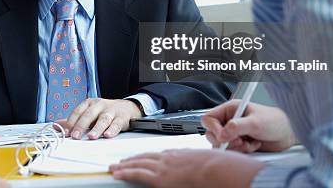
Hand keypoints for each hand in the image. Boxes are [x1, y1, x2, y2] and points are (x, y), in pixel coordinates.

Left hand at [57, 98, 142, 139]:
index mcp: (89, 103)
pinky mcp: (121, 117)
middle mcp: (99, 105)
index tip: (65, 133)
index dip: (71, 122)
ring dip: (97, 128)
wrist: (127, 108)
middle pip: (89, 115)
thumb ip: (73, 120)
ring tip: (91, 137)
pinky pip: (116, 124)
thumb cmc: (104, 112)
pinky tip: (108, 135)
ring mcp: (111, 111)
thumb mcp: (89, 113)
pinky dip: (112, 130)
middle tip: (75, 136)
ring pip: (103, 119)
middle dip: (81, 126)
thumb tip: (56, 126)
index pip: (78, 111)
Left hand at [110, 148, 263, 187]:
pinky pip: (137, 173)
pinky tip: (117, 173)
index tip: (145, 158)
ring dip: (125, 164)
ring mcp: (163, 167)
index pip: (161, 155)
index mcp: (181, 154)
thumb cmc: (216, 168)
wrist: (215, 169)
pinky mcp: (159, 178)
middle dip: (134, 158)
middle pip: (146, 156)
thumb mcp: (209, 162)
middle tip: (123, 160)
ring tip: (116, 167)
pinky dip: (126, 172)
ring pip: (139, 163)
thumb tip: (206, 168)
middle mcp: (169, 158)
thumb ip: (202, 164)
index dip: (151, 157)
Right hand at [202, 100, 295, 152]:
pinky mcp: (239, 144)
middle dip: (225, 141)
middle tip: (238, 141)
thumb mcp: (255, 122)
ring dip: (235, 148)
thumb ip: (237, 127)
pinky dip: (242, 152)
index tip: (223, 136)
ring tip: (248, 144)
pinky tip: (253, 146)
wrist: (287, 134)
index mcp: (230, 110)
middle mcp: (229, 121)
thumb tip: (222, 134)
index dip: (213, 128)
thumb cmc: (274, 121)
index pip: (209, 118)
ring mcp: (234, 134)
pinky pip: (233, 152)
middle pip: (212, 134)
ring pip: (222, 145)